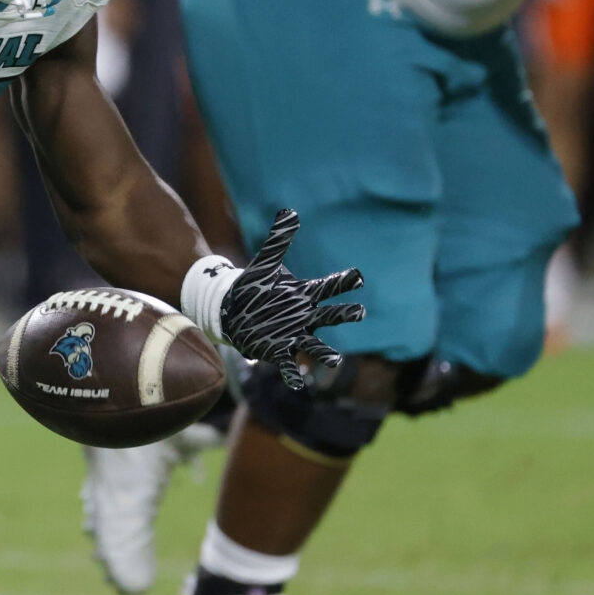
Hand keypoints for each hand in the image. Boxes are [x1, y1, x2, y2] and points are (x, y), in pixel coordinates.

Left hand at [219, 210, 365, 392]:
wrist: (233, 310)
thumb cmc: (254, 287)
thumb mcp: (264, 264)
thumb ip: (278, 241)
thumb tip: (288, 212)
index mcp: (304, 295)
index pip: (329, 287)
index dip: (343, 282)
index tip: (359, 277)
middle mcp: (304, 316)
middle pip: (329, 316)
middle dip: (344, 314)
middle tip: (360, 312)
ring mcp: (293, 335)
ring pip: (314, 345)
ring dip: (325, 353)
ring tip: (335, 360)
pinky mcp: (277, 350)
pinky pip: (288, 363)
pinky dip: (292, 373)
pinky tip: (297, 382)